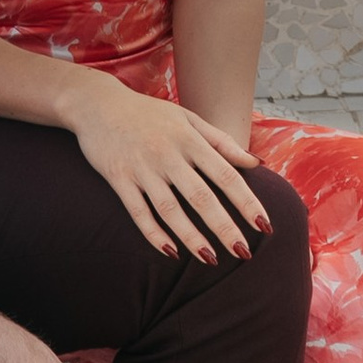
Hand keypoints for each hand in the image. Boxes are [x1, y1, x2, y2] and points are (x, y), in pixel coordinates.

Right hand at [62, 75, 268, 261]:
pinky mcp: (118, 179)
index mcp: (189, 139)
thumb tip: (256, 163)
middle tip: (244, 253)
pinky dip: (154, 233)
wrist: (98, 104)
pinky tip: (170, 252)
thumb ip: (221, 142)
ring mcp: (142, 168)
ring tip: (210, 259)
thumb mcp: (188, 118)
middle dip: (224, 227)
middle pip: (201, 197)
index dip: (246, 201)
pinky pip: (138, 212)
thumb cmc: (149, 113)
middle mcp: (167, 154)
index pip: (225, 174)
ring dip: (191, 236)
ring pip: (170, 209)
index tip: (264, 225)